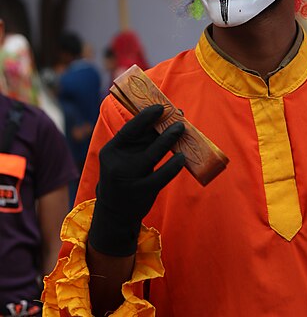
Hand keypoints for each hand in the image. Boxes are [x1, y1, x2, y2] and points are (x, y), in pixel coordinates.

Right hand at [88, 104, 184, 255]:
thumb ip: (138, 141)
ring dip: (169, 139)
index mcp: (110, 151)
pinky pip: (162, 175)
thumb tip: (163, 119)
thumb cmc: (123, 175)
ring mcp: (130, 178)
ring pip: (153, 155)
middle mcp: (118, 164)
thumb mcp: (123, 157)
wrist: (115, 212)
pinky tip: (182, 156)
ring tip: (182, 129)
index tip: (160, 107)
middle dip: (162, 126)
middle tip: (178, 116)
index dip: (145, 116)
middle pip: (143, 140)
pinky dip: (173, 165)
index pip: (128, 129)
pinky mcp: (143, 192)